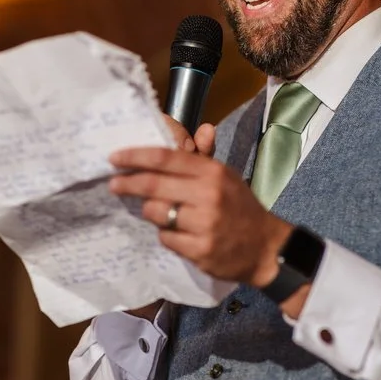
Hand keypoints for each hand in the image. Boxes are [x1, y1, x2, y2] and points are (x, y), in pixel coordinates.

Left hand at [109, 125, 292, 286]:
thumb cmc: (240, 207)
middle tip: (113, 184)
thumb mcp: (226, 177)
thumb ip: (205, 157)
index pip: (165, 158)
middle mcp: (208, 195)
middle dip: (128, 183)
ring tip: (158, 212)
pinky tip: (178, 233)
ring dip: (150, 211)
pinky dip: (167, 235)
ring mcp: (204, 224)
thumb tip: (203, 129)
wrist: (266, 248)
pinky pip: (166, 238)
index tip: (115, 157)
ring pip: (156, 212)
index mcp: (212, 172)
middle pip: (154, 184)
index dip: (135, 156)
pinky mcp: (201, 251)